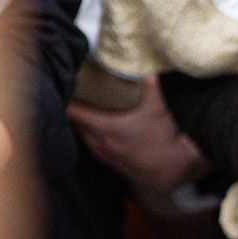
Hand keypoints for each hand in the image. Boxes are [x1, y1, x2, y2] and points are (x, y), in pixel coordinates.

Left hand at [68, 76, 206, 199]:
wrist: (174, 169)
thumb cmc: (164, 138)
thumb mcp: (157, 108)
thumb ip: (151, 87)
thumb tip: (149, 70)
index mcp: (107, 128)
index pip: (77, 115)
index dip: (68, 104)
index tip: (63, 94)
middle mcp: (103, 143)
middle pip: (78, 127)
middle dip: (73, 115)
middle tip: (73, 102)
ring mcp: (108, 156)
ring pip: (86, 141)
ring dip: (82, 130)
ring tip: (83, 117)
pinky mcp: (115, 165)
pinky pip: (95, 152)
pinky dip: (92, 142)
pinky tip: (97, 137)